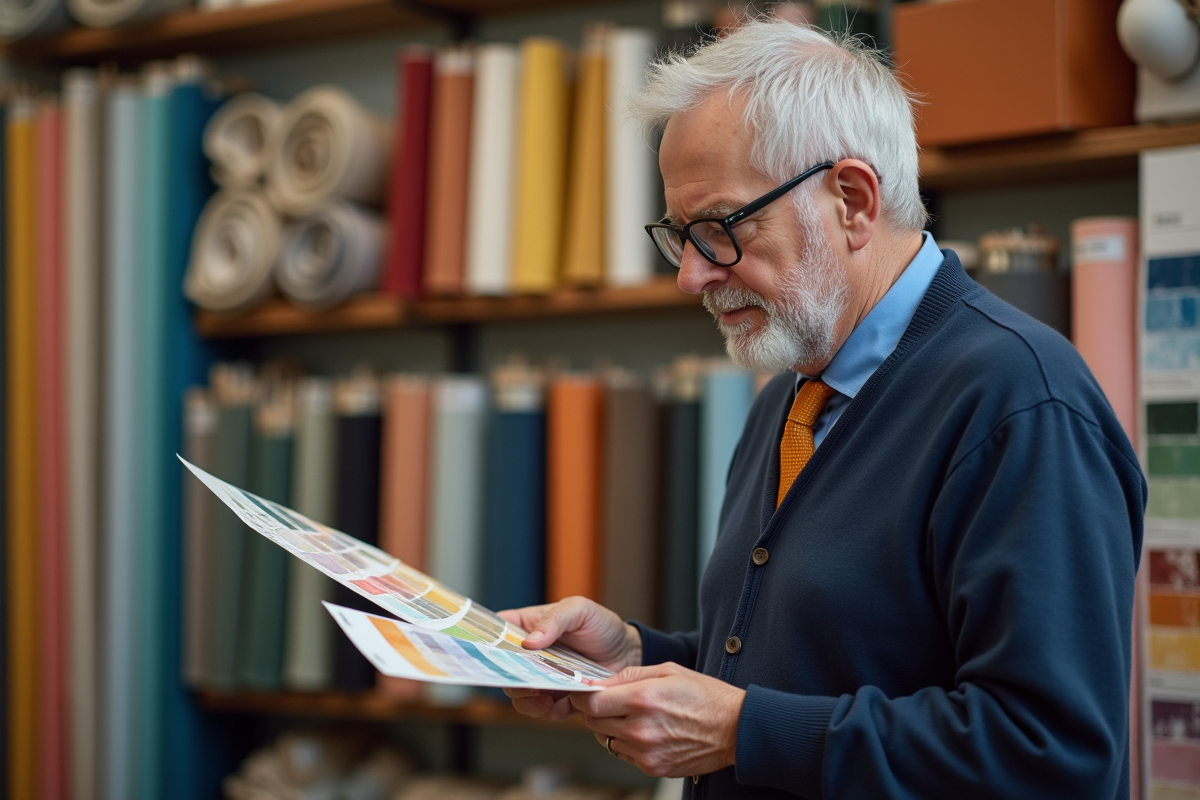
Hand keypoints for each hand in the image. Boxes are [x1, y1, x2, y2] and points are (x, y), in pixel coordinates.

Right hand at [497, 597, 642, 721]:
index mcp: (528, 626)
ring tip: (545, 700)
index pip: (496, 633)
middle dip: (511, 680)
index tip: (489, 656)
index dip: (487, 644)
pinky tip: (565, 704)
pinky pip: (543, 710)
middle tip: (526, 684)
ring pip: (519, 694)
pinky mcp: (556, 698)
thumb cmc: (602, 625)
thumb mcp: (579, 610)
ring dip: (528, 701)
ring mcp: (542, 677)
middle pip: (503, 670)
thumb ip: (555, 620)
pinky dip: (550, 711)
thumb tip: (528, 642)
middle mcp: (530, 655)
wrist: (628, 653)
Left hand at [569, 662, 745, 778]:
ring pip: (605, 740)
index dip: (581, 697)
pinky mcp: (652, 767)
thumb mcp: (668, 671)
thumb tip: (599, 682)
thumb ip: (629, 675)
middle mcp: (641, 729)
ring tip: (631, 715)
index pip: (591, 704)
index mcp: (643, 699)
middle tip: (606, 701)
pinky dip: (625, 742)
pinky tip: (644, 730)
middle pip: (593, 723)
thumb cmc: (705, 696)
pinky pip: (623, 754)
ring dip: (609, 727)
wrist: (734, 729)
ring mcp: (645, 752)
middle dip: (593, 711)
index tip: (583, 692)